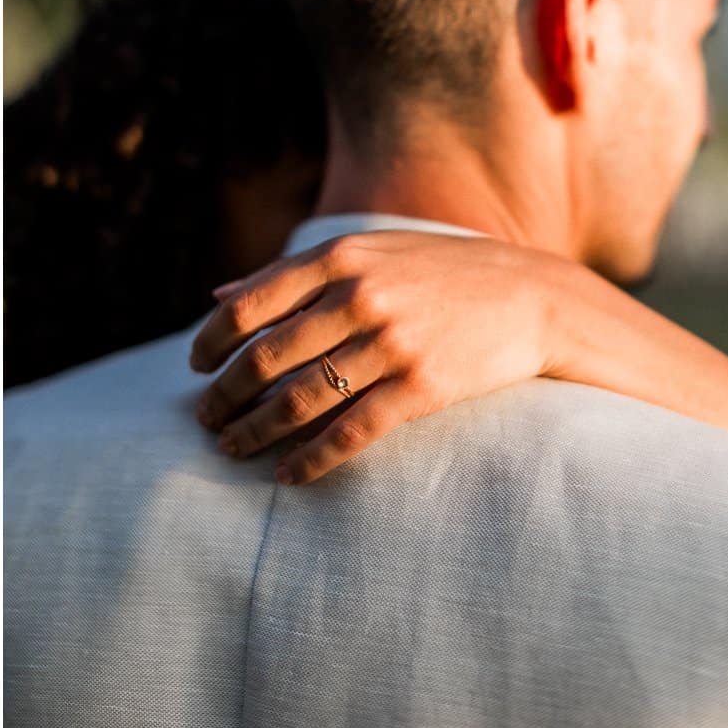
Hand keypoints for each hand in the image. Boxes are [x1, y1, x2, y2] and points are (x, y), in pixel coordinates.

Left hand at [190, 231, 575, 483]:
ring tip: (231, 448)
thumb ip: (289, 273)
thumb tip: (215, 296)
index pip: (248, 306)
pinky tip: (285, 475)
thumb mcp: (365, 252)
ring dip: (254, 431)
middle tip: (205, 419)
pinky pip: (350, 434)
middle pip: (264, 358)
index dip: (211, 342)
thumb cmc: (435, 272)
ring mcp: (390, 345)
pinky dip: (310, 460)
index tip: (195, 367)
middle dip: (225, 395)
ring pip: (299, 401)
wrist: (532, 297)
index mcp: (337, 259)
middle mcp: (359, 299)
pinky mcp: (421, 389)